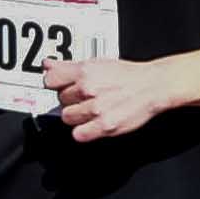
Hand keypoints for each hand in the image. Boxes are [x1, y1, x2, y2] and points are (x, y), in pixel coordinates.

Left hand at [52, 55, 170, 144]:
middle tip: (85, 98)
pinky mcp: (104, 126)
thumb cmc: (128, 76)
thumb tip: (47, 65)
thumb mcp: (97, 63)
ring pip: (67, 117)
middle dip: (71, 99)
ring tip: (90, 110)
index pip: (50, 80)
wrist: (152, 86)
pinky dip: (83, 131)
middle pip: (60, 100)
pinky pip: (78, 134)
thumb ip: (68, 66)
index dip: (55, 84)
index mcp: (85, 71)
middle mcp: (88, 89)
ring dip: (76, 116)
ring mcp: (96, 108)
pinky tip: (91, 124)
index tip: (61, 86)